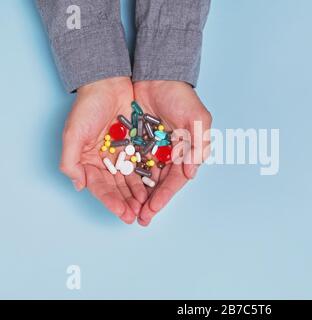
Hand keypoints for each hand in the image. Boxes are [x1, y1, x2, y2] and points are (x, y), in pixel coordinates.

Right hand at [60, 77, 147, 223]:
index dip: (111, 202)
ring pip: (131, 179)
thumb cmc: (87, 108)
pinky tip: (155, 188)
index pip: (100, 187)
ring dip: (138, 194)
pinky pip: (143, 164)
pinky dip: (148, 177)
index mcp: (88, 161)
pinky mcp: (136, 146)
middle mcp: (105, 161)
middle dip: (127, 203)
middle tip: (138, 216)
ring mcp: (122, 154)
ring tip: (147, 206)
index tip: (122, 213)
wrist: (107, 83)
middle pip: (117, 188)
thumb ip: (71, 161)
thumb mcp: (73, 133)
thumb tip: (79, 186)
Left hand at [133, 80, 211, 225]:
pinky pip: (131, 163)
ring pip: (144, 178)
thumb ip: (197, 145)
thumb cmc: (182, 97)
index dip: (165, 196)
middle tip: (139, 219)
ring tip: (127, 210)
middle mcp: (170, 155)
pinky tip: (119, 189)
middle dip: (150, 202)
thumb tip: (190, 173)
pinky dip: (126, 177)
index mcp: (186, 153)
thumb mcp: (197, 119)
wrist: (159, 75)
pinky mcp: (137, 142)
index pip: (175, 180)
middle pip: (159, 184)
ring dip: (137, 195)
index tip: (152, 210)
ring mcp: (153, 149)